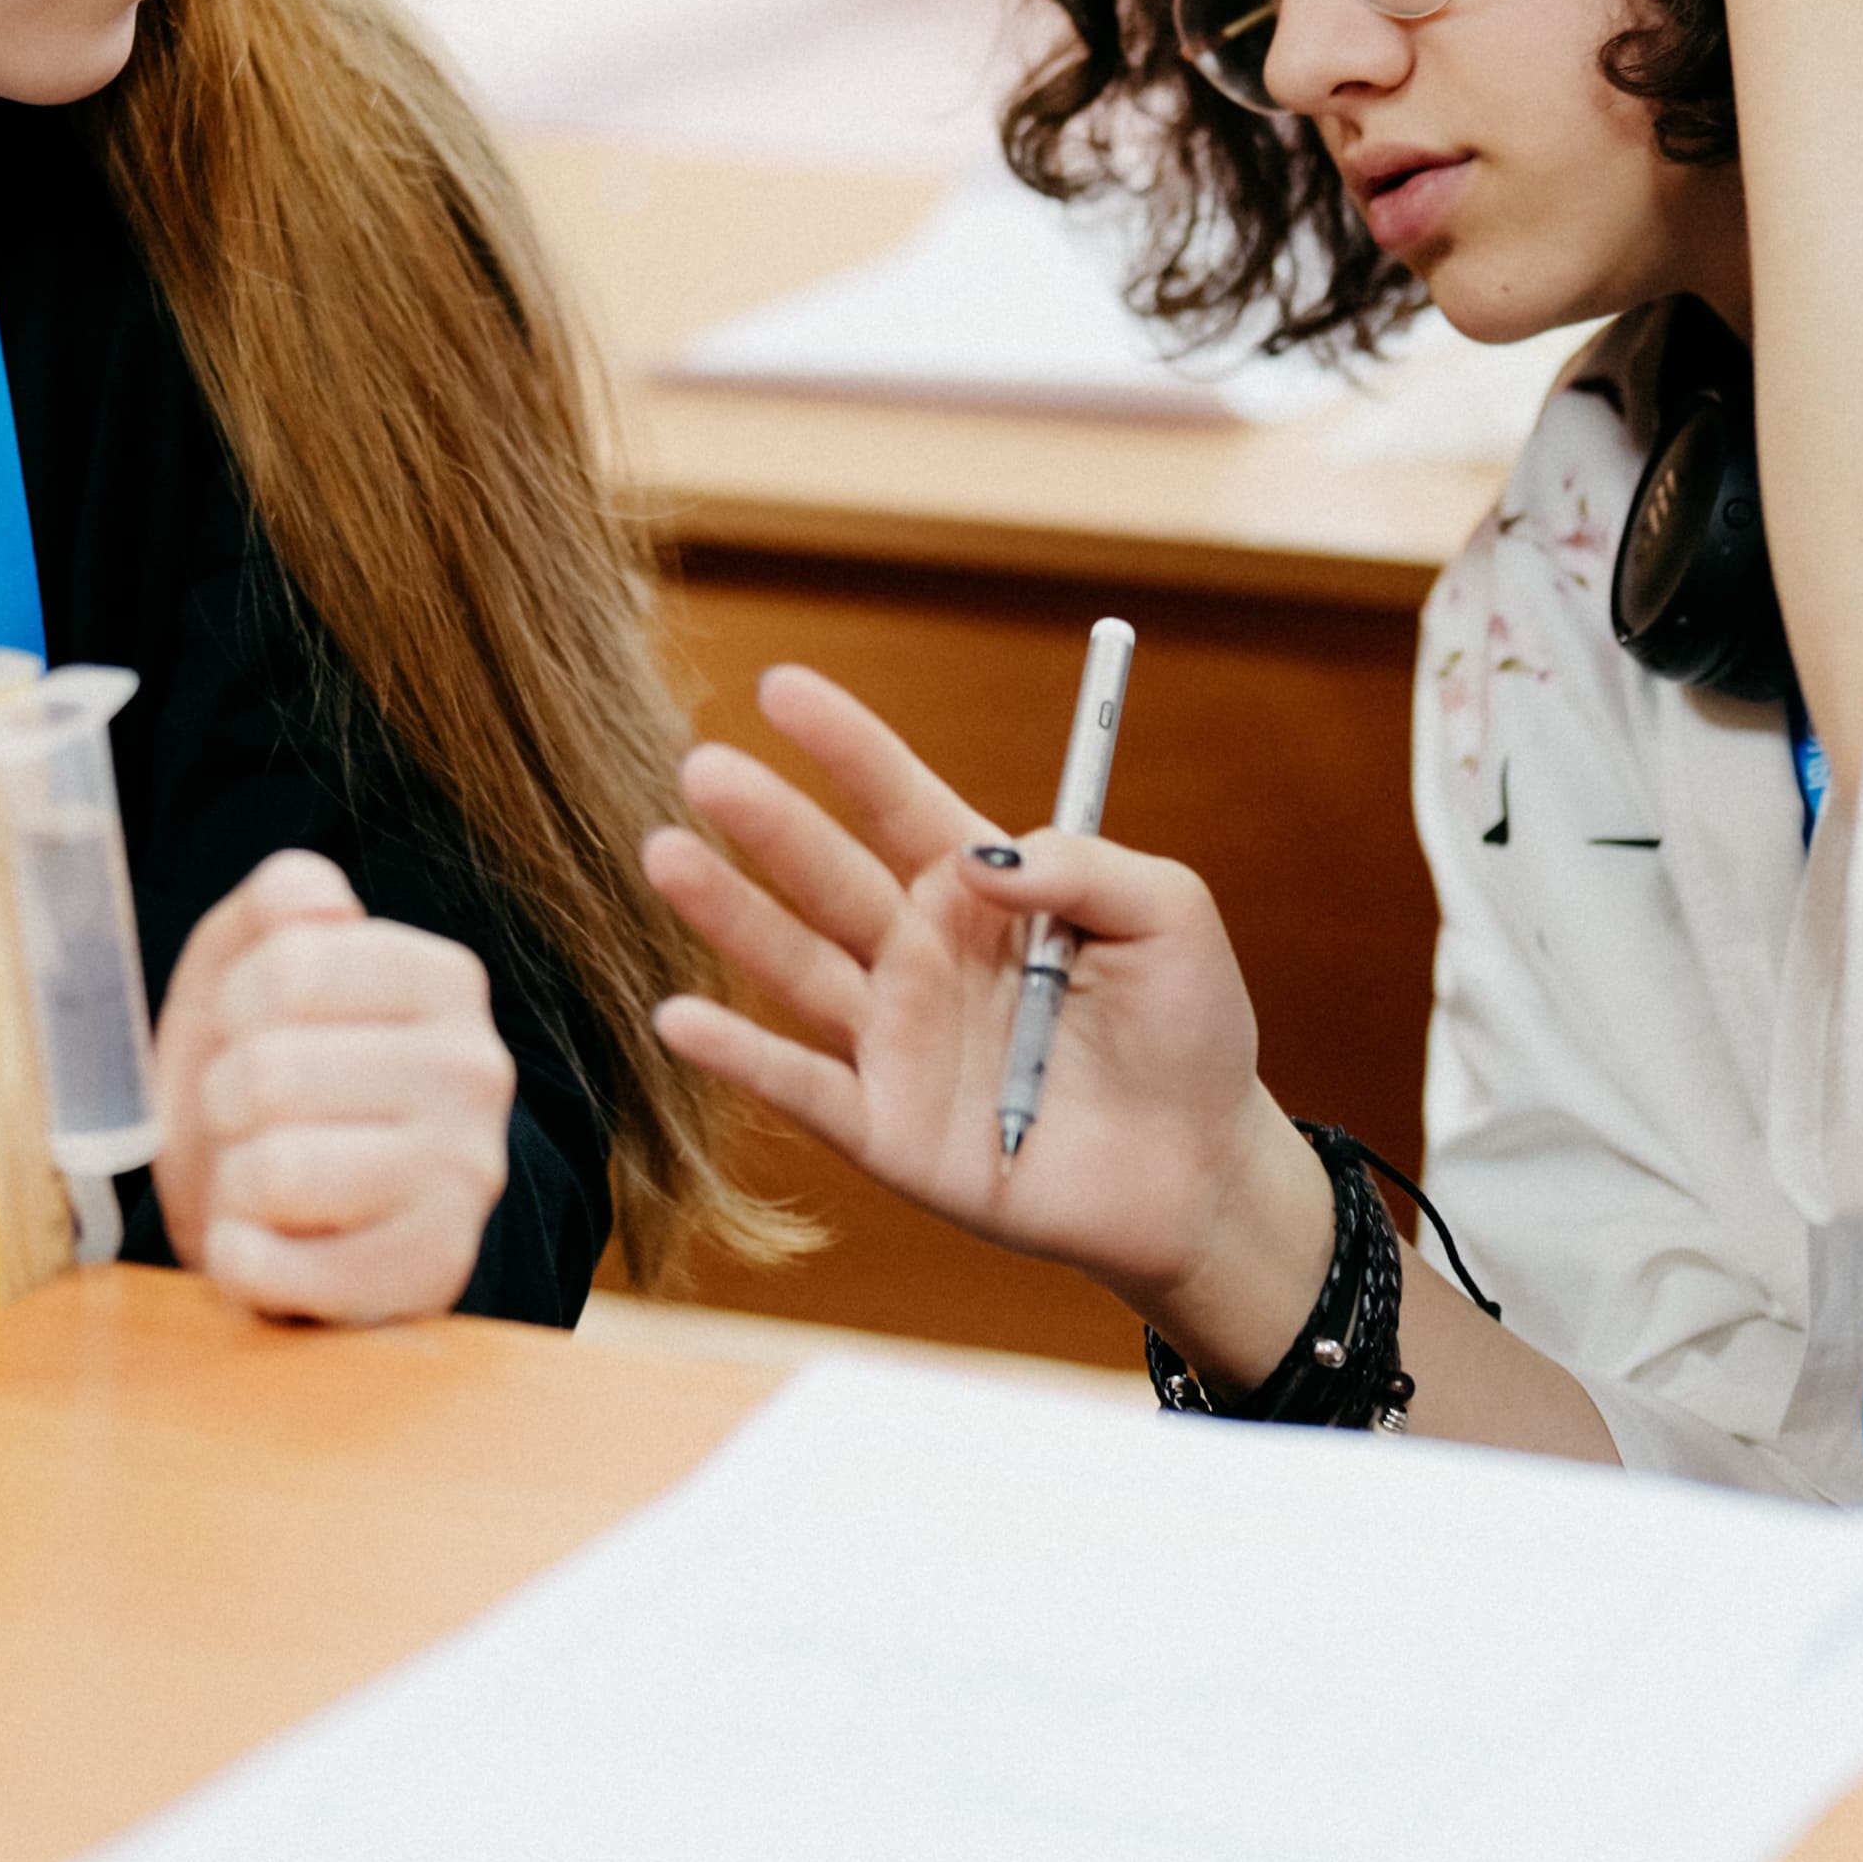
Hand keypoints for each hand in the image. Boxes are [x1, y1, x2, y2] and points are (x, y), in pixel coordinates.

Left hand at [151, 851, 517, 1324]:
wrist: (311, 1219)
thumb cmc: (272, 1083)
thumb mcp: (253, 969)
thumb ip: (277, 902)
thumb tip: (320, 904)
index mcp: (444, 979)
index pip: (288, 967)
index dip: (233, 1009)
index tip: (251, 1033)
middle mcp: (478, 1070)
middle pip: (269, 1071)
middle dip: (223, 1105)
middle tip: (250, 1124)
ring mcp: (466, 1178)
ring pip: (273, 1170)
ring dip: (231, 1186)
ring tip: (263, 1186)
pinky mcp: (430, 1274)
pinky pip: (271, 1266)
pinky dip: (236, 1261)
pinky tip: (263, 1246)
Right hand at [640, 665, 1320, 1350]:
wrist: (1198, 1176)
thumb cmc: (1188, 1033)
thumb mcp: (1171, 916)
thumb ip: (1084, 866)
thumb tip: (976, 859)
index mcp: (983, 893)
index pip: (896, 800)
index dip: (844, 744)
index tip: (780, 685)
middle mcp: (921, 957)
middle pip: (828, 876)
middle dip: (766, 820)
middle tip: (702, 765)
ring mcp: (895, 1042)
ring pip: (796, 966)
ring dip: (729, 913)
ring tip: (664, 855)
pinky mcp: (885, 1131)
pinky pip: (802, 1087)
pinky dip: (740, 1057)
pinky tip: (681, 1017)